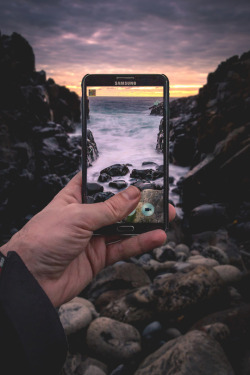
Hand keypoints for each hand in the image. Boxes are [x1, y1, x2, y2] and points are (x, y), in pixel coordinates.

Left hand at [1, 172, 175, 306]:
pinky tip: (156, 237)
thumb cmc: (42, 240)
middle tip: (159, 198)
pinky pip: (123, 248)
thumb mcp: (78, 217)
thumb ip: (109, 208)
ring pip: (124, 227)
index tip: (137, 172)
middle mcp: (85, 217)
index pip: (97, 183)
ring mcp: (92, 237)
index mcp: (74, 199)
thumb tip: (133, 194)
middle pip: (116, 206)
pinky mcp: (98, 257)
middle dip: (138, 202)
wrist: (31, 282)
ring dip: (145, 223)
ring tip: (166, 216)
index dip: (115, 177)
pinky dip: (140, 243)